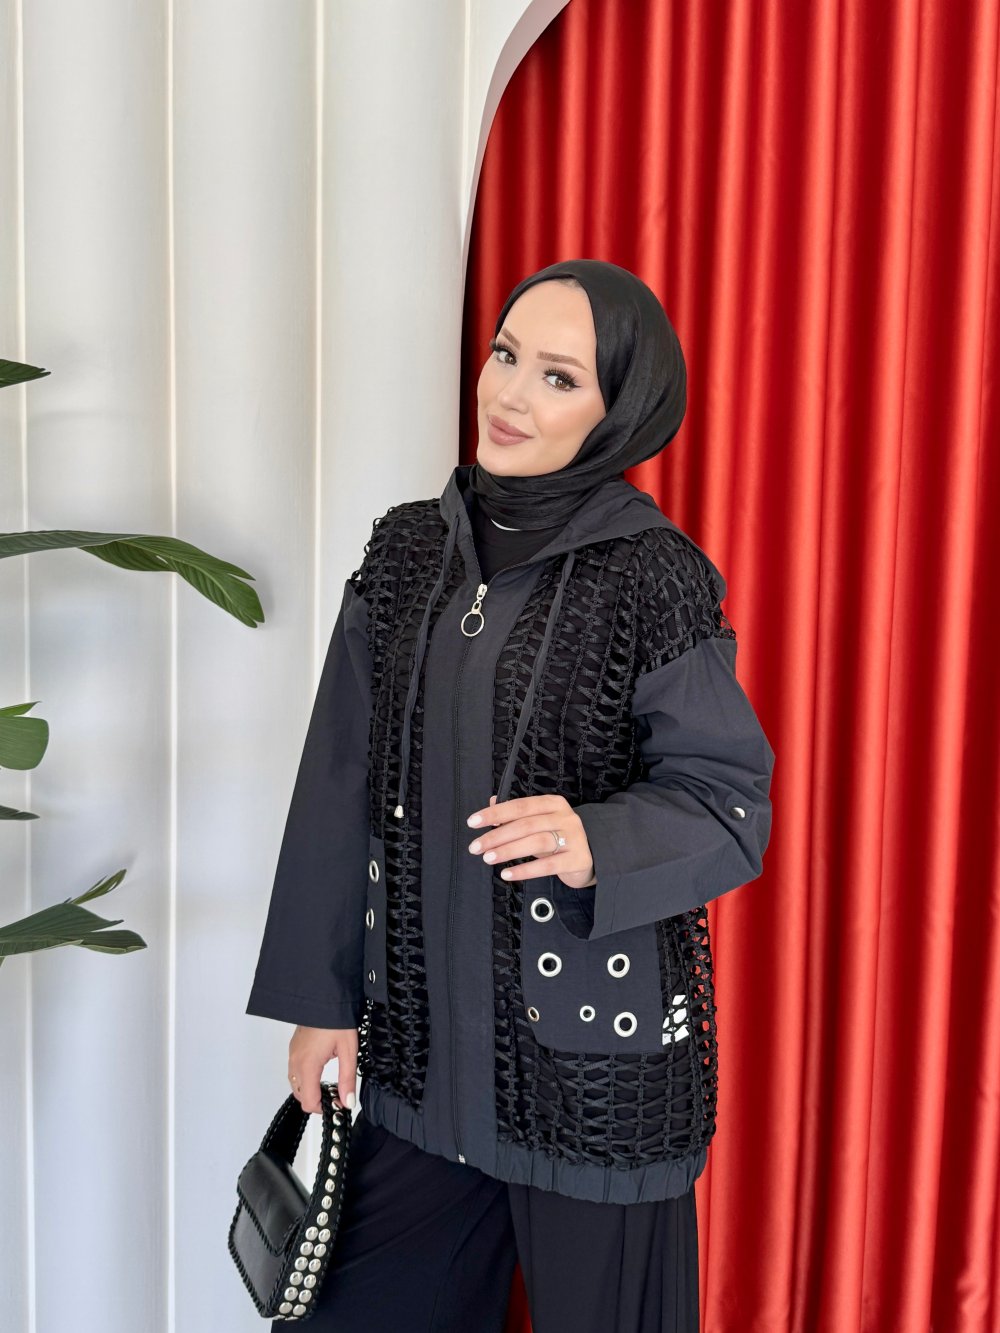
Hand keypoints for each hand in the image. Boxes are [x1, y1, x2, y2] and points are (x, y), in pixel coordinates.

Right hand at [288, 1025, 357, 1114]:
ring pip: (296, 1084)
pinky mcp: (294, 1048)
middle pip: (300, 1096)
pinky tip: (320, 1070)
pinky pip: (295, 1071)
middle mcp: (296, 1061)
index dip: (324, 1108)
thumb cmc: (337, 1019)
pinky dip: (305, 1077)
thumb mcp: (348, 1051)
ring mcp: (292, 1054)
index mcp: (308, 1065)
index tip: (338, 1104)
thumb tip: (348, 1102)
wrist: (325, 996)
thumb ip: (347, 1079)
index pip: (308, 1102)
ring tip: (329, 1083)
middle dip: (317, 1100)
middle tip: (336, 1094)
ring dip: (310, 1089)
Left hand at [466, 793, 596, 889]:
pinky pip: (547, 865)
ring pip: (536, 842)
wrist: (592, 857)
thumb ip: (516, 815)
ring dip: (508, 851)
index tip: (473, 822)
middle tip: (476, 847)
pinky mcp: (577, 859)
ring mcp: (573, 838)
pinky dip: (525, 870)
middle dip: (497, 836)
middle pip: (525, 824)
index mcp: (553, 804)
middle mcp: (565, 817)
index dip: (495, 813)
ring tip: (488, 858)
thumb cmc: (559, 838)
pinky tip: (508, 874)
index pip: (519, 806)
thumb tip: (491, 803)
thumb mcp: (539, 824)